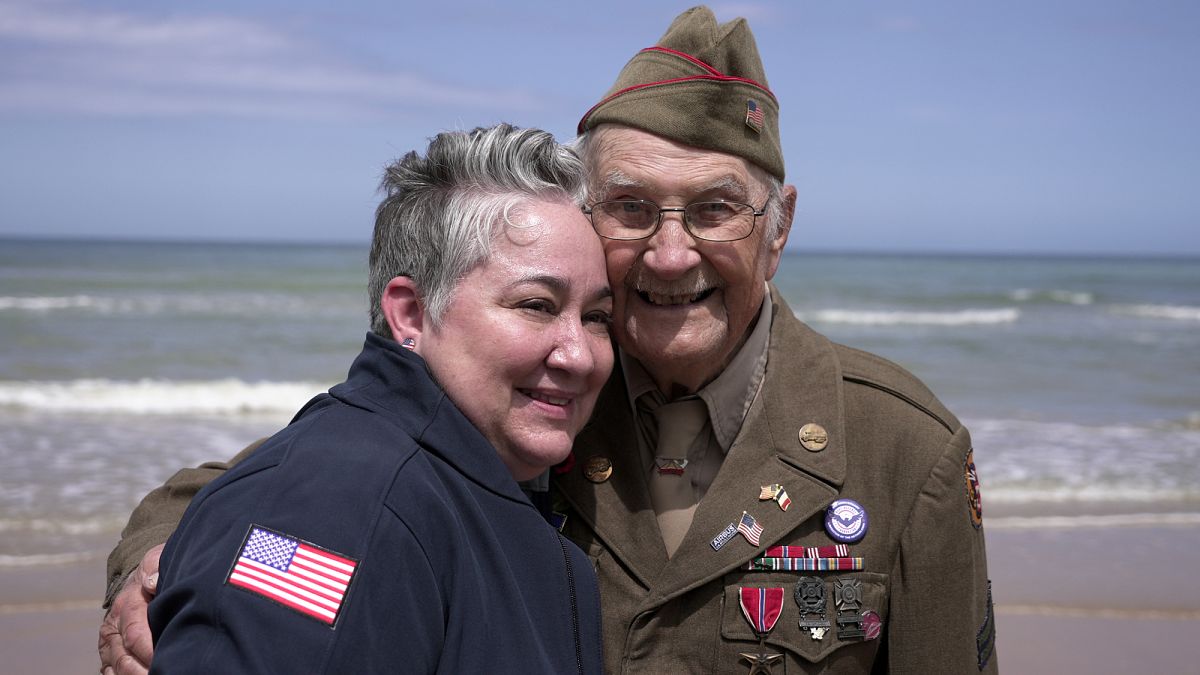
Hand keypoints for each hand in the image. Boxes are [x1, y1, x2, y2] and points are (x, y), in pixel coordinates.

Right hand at [98, 544, 162, 674]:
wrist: (144, 580)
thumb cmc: (157, 571)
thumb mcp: (157, 560)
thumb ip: (155, 565)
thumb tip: (151, 581)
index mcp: (127, 605)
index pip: (135, 633)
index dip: (150, 649)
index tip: (167, 656)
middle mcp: (114, 627)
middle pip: (125, 658)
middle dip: (145, 670)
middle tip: (167, 672)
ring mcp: (111, 644)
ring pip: (120, 669)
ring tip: (161, 674)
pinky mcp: (112, 655)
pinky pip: (114, 673)